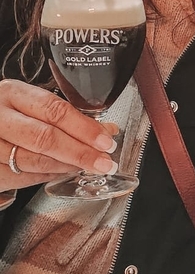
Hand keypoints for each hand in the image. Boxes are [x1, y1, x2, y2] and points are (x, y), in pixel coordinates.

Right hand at [0, 79, 118, 192]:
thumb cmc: (6, 112)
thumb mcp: (29, 102)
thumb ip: (63, 115)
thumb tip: (105, 131)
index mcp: (11, 94)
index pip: (54, 110)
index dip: (84, 128)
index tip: (106, 141)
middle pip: (45, 138)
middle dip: (80, 153)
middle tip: (104, 162)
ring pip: (34, 161)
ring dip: (66, 166)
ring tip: (86, 166)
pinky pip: (22, 179)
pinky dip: (47, 176)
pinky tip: (62, 171)